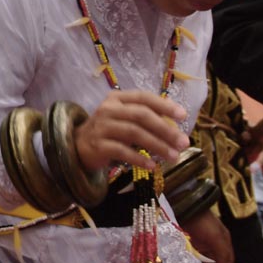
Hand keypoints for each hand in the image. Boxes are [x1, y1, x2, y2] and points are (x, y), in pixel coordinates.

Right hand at [74, 91, 188, 170]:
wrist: (79, 145)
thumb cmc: (110, 131)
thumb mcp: (125, 119)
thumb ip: (147, 120)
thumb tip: (176, 131)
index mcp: (117, 98)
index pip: (143, 97)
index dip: (164, 105)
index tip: (183, 116)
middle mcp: (108, 109)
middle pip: (141, 115)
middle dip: (165, 129)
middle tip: (183, 143)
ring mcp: (101, 126)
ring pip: (134, 133)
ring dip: (157, 145)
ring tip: (173, 157)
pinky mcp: (98, 145)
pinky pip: (122, 151)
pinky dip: (139, 158)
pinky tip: (152, 166)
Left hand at [182, 207, 233, 262]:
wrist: (184, 206)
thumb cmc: (204, 221)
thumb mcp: (218, 238)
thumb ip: (223, 256)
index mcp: (223, 241)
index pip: (226, 262)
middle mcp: (212, 242)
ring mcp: (199, 242)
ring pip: (201, 261)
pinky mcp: (187, 241)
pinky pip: (191, 256)